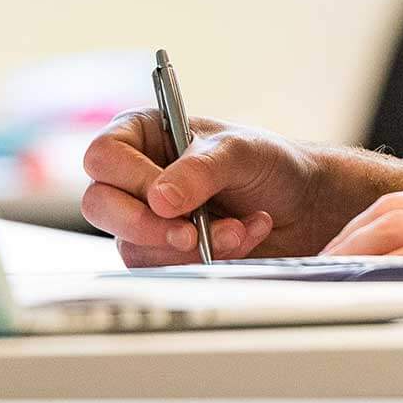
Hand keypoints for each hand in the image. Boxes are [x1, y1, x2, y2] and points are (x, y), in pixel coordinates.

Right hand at [79, 109, 332, 267]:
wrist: (302, 205)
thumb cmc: (267, 163)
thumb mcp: (239, 152)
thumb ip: (200, 170)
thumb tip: (159, 200)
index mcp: (142, 134)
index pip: (104, 157)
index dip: (131, 181)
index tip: (167, 198)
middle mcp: (135, 176)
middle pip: (100, 205)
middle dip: (149, 226)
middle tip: (191, 233)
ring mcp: (146, 217)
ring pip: (133, 245)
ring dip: (190, 245)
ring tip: (237, 229)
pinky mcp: (163, 253)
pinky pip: (163, 268)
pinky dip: (205, 260)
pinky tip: (240, 239)